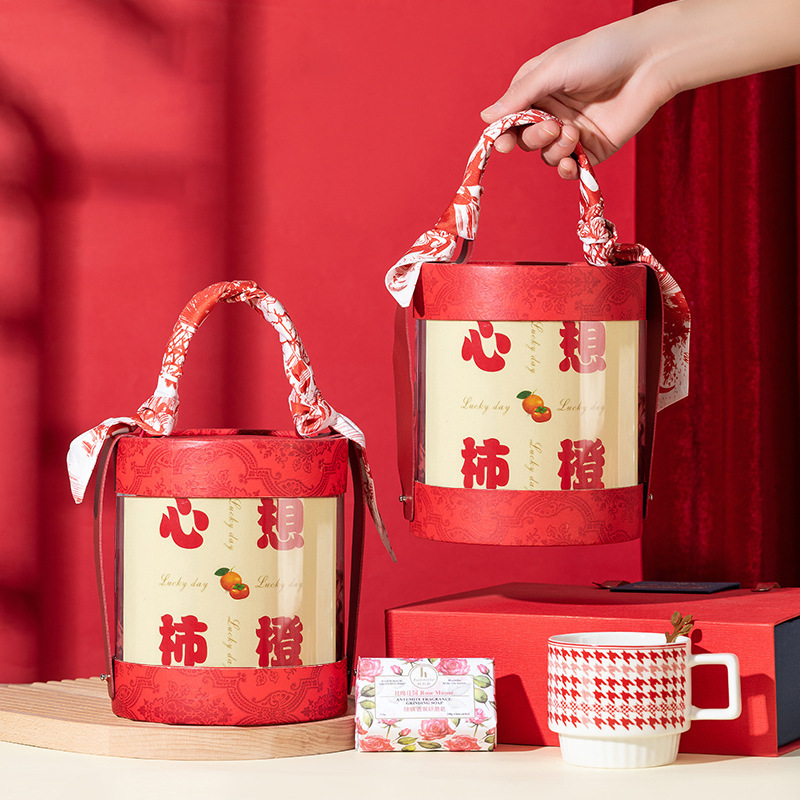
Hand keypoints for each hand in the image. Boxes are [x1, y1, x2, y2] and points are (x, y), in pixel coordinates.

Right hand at [480, 16, 670, 178]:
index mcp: (538, 90)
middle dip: (535, 138)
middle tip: (553, 126)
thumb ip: (519, 96)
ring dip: (555, 150)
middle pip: (526, 141)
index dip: (503, 133)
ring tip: (573, 133)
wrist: (650, 61)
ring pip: (547, 156)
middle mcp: (553, 112)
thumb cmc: (602, 52)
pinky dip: (566, 169)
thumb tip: (485, 118)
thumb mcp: (553, 68)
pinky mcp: (592, 149)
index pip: (510, 120)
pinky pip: (570, 169)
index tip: (503, 142)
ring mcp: (572, 132)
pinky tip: (571, 163)